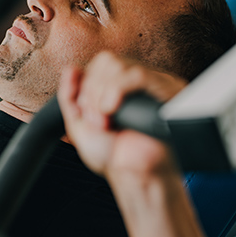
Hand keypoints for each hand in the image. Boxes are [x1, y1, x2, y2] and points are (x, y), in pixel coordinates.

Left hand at [58, 51, 186, 177]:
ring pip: (118, 66)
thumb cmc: (113, 156)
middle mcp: (136, 83)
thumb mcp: (79, 125)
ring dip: (102, 96)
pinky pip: (137, 75)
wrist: (134, 175)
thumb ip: (69, 96)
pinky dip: (116, 91)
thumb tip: (71, 68)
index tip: (89, 115)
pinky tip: (114, 112)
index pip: (99, 64)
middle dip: (92, 92)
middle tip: (99, 121)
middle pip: (107, 60)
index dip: (87, 86)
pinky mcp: (166, 92)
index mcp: (119, 86)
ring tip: (108, 122)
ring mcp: (152, 85)